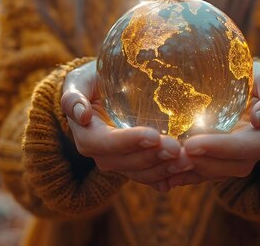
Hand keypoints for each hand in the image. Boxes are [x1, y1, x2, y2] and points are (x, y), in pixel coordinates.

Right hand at [60, 61, 180, 190]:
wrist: (103, 93)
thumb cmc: (91, 82)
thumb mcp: (79, 82)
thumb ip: (73, 96)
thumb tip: (80, 114)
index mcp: (87, 135)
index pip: (104, 143)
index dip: (128, 142)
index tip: (153, 135)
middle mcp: (101, 154)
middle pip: (126, 162)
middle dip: (152, 157)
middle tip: (177, 148)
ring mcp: (120, 162)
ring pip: (140, 173)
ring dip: (163, 169)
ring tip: (186, 159)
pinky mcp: (136, 165)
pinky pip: (150, 176)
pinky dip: (167, 177)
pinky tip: (183, 174)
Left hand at [166, 62, 259, 188]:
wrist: (247, 87)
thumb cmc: (259, 80)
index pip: (250, 147)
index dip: (222, 148)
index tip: (194, 143)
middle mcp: (252, 152)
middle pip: (232, 166)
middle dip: (204, 163)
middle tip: (176, 155)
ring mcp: (234, 159)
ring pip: (216, 173)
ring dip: (192, 172)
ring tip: (168, 164)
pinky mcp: (217, 161)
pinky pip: (203, 174)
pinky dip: (184, 177)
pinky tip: (164, 177)